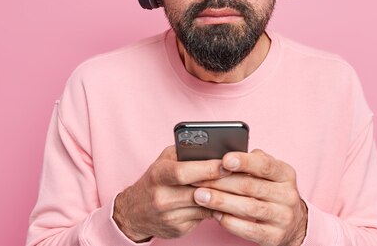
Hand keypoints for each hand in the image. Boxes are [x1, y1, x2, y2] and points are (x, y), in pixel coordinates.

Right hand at [112, 145, 230, 241]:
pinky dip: (215, 208)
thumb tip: (215, 147)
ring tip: (239, 187)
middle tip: (242, 175)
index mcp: (159, 174)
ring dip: (223, 197)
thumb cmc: (155, 179)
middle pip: (199, 191)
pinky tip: (225, 201)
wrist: (134, 212)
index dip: (209, 168)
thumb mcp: (165, 160)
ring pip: (206, 206)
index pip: (185, 172)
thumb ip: (186, 152)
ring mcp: (170, 216)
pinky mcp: (178, 229)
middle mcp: (162, 197)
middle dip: (222, 183)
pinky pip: (204, 217)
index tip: (228, 163)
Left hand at [192, 149, 307, 245]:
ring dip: (220, 201)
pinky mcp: (275, 237)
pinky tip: (214, 214)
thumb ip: (253, 161)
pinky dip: (229, 221)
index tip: (224, 159)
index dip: (244, 162)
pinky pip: (248, 230)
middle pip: (250, 186)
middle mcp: (287, 195)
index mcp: (285, 174)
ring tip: (200, 196)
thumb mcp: (270, 173)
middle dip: (220, 182)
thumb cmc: (271, 191)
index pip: (265, 165)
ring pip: (247, 208)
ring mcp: (283, 217)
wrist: (293, 224)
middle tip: (197, 180)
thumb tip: (227, 153)